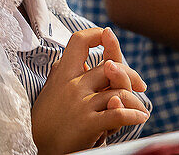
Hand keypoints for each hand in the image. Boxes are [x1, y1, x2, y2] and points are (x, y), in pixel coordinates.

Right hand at [31, 28, 149, 154]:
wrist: (39, 147)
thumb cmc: (47, 119)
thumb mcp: (51, 89)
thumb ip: (66, 73)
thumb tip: (81, 58)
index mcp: (63, 74)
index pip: (79, 41)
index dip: (96, 34)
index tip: (108, 36)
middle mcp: (72, 85)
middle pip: (110, 66)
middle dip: (131, 74)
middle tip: (140, 84)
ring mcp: (80, 103)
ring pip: (119, 91)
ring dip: (136, 102)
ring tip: (140, 110)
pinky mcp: (88, 123)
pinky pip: (119, 114)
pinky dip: (134, 115)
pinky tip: (140, 117)